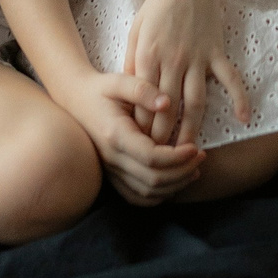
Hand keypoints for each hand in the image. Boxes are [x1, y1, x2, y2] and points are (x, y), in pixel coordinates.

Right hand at [70, 73, 205, 206]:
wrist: (75, 101)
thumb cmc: (101, 89)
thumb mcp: (119, 80)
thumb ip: (142, 89)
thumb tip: (166, 102)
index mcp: (115, 135)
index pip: (151, 157)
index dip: (178, 157)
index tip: (197, 147)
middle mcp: (112, 158)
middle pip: (152, 180)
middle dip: (182, 172)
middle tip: (201, 156)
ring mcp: (110, 170)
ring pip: (146, 193)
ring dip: (174, 186)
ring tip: (194, 168)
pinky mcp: (112, 175)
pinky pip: (136, 196)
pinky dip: (158, 195)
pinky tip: (175, 180)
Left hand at [124, 0, 251, 148]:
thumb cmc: (160, 4)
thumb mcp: (137, 29)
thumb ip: (132, 61)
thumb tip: (129, 93)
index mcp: (148, 56)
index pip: (142, 101)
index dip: (140, 126)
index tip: (138, 145)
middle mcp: (172, 61)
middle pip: (166, 109)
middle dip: (161, 137)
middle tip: (159, 159)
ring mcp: (197, 58)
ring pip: (194, 103)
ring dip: (191, 130)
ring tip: (187, 153)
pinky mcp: (216, 52)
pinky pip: (230, 79)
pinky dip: (239, 98)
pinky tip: (243, 119)